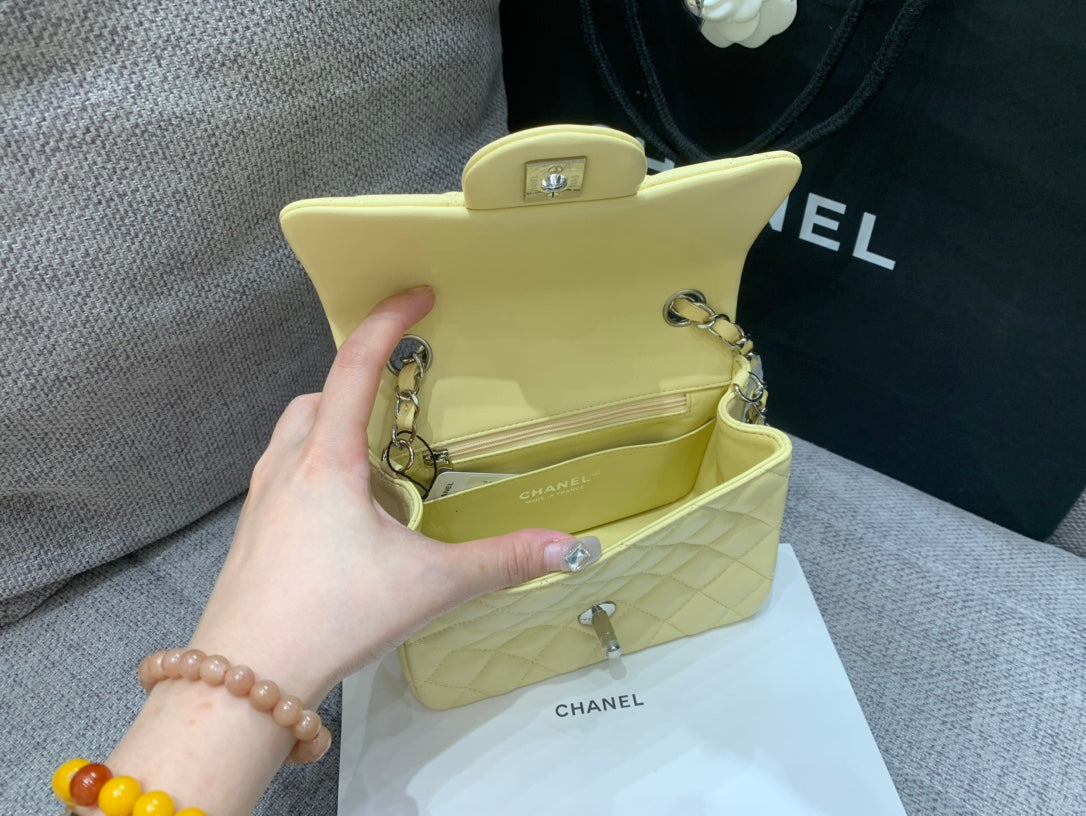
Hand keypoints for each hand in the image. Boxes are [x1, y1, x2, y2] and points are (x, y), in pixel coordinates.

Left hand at [188, 286, 585, 703]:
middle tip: (405, 419)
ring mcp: (262, 499)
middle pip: (319, 396)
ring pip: (298, 435)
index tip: (417, 295)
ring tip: (382, 484)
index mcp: (328, 461)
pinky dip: (320, 476)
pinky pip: (286, 476)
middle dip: (360, 390)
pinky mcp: (253, 531)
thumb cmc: (329, 619)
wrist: (243, 679)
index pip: (355, 365)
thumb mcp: (428, 586)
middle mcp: (287, 467)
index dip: (389, 322)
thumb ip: (502, 561)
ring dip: (339, 436)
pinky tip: (348, 528)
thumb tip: (568, 547)